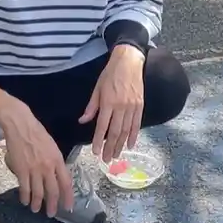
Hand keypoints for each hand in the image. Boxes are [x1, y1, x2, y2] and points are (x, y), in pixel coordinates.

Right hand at [0, 103, 73, 217]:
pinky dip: (25, 197)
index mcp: (57, 160)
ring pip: (38, 192)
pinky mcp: (22, 170)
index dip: (68, 197)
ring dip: (38, 203)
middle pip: (53, 191)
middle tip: (51, 213)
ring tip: (37, 209)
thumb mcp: (52, 146)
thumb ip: (55, 161)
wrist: (20, 125)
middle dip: (53, 205)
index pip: (66, 183)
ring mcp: (35, 169)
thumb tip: (56, 174)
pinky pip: (25, 188)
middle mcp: (48, 167)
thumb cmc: (36, 132)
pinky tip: (25, 201)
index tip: (69, 207)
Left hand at [79, 45, 145, 162]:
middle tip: (106, 160)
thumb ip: (91, 107)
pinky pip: (137, 124)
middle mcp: (121, 107)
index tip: (95, 152)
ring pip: (126, 131)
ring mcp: (132, 107)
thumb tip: (82, 120)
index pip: (102, 126)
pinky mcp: (140, 105)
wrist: (129, 62)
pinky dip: (134, 136)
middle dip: (110, 147)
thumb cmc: (110, 74)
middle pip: (115, 132)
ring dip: (121, 145)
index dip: (99, 140)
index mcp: (108, 102)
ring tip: (116, 156)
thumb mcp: (97, 88)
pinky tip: (130, 145)